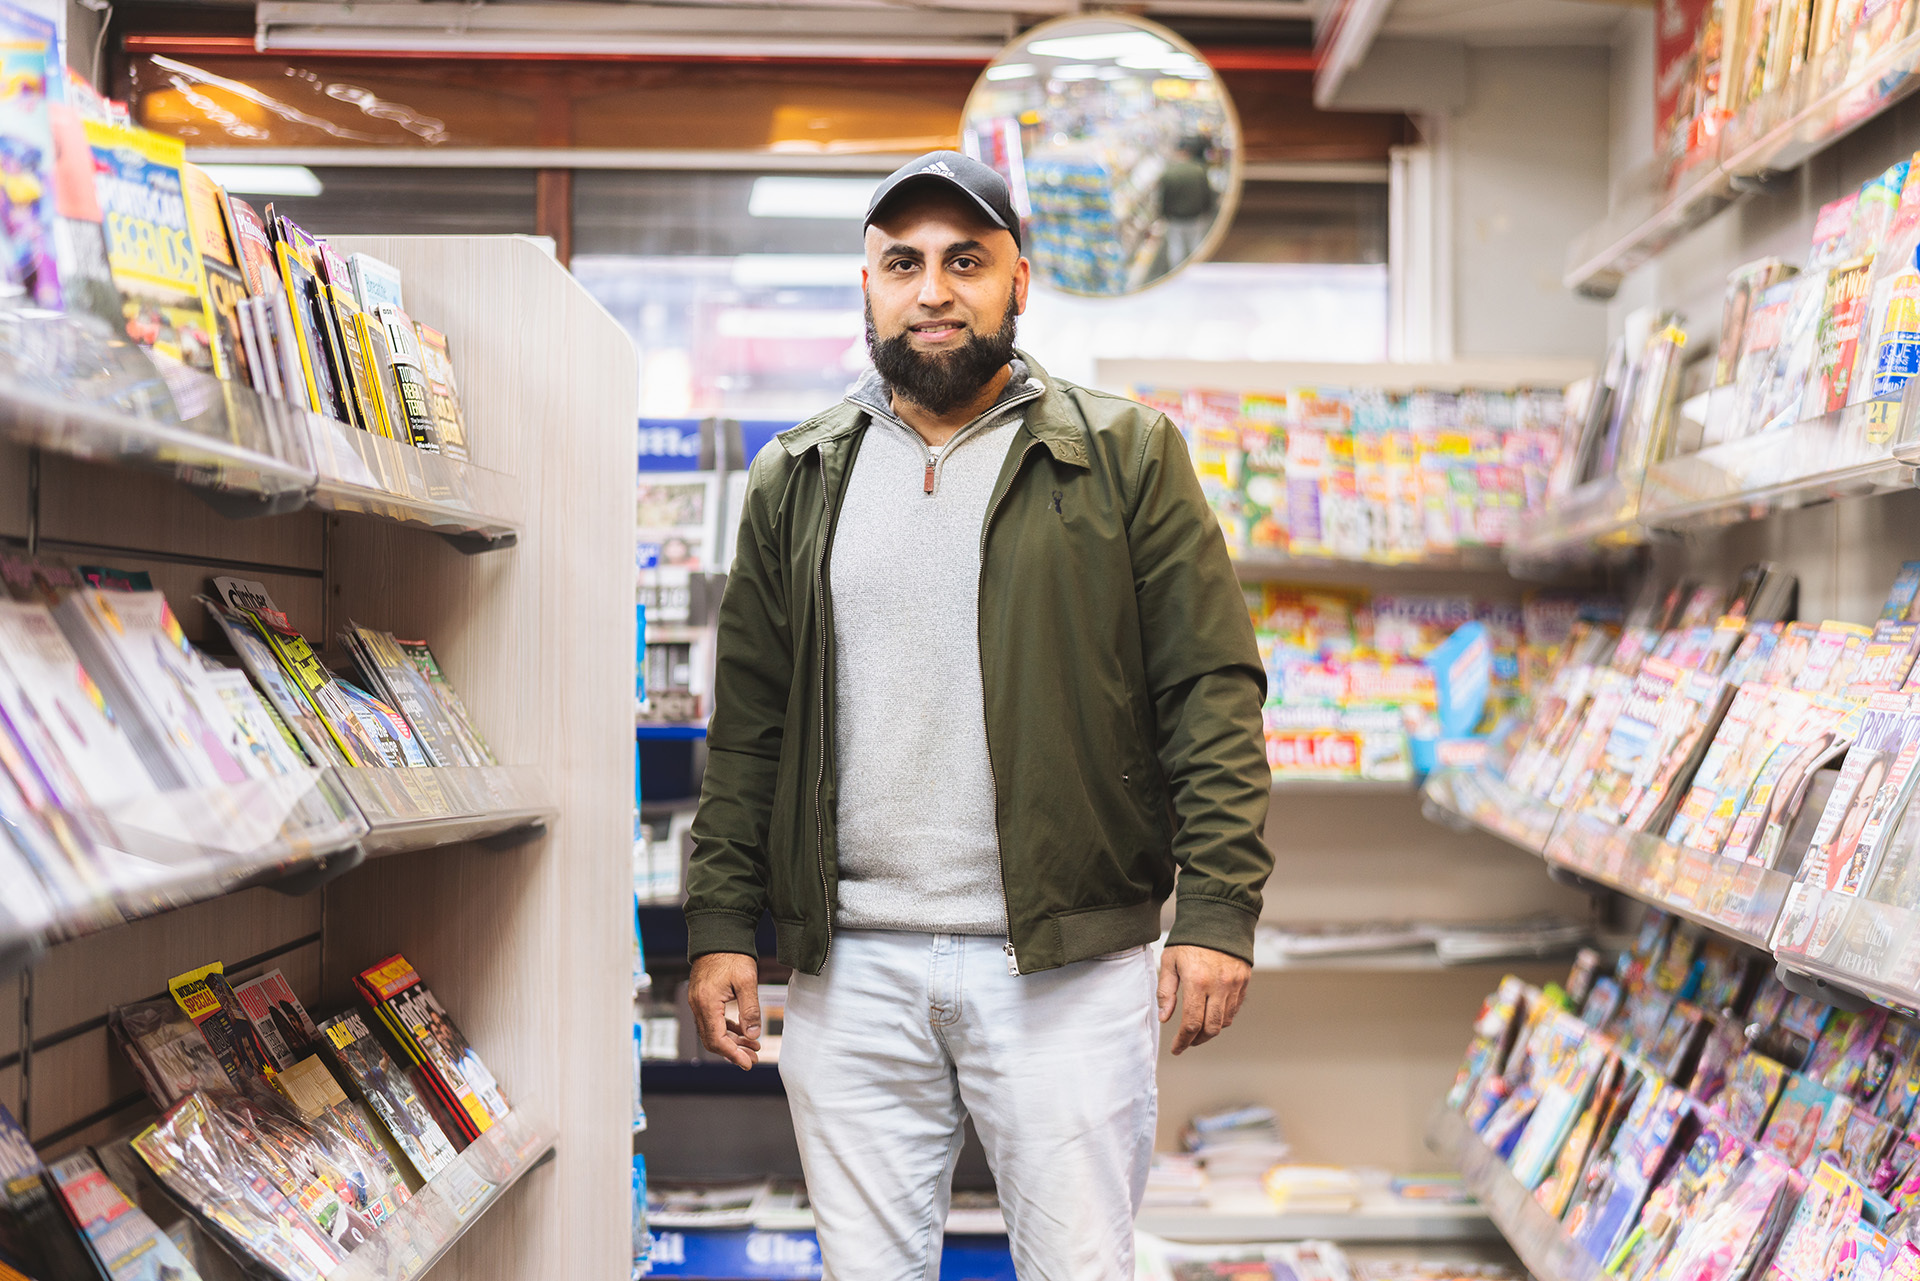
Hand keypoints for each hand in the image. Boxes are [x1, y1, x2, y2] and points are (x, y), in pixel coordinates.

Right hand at [690, 952, 761, 1069]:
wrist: (718, 934)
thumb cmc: (732, 954)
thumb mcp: (747, 981)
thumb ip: (750, 1010)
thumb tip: (753, 1035)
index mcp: (707, 1003)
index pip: (717, 1039)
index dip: (733, 1055)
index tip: (748, 1063)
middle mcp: (697, 1005)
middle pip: (712, 1040)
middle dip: (733, 1052)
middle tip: (753, 1058)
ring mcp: (697, 1001)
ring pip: (712, 1031)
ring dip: (731, 1042)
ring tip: (752, 1047)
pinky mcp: (702, 997)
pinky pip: (712, 1021)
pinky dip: (726, 1030)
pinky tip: (742, 1033)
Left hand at [1157, 945, 1250, 1054]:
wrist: (1218, 919)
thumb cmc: (1190, 940)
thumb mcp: (1170, 961)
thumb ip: (1166, 991)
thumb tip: (1165, 1018)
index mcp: (1197, 981)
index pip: (1191, 1023)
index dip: (1183, 1041)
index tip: (1177, 1048)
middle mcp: (1218, 986)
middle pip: (1211, 1028)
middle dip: (1197, 1040)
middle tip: (1187, 1041)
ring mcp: (1234, 985)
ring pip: (1224, 1022)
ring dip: (1210, 1031)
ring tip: (1198, 1029)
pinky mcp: (1243, 982)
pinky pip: (1234, 1009)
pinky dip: (1223, 1018)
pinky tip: (1212, 1015)